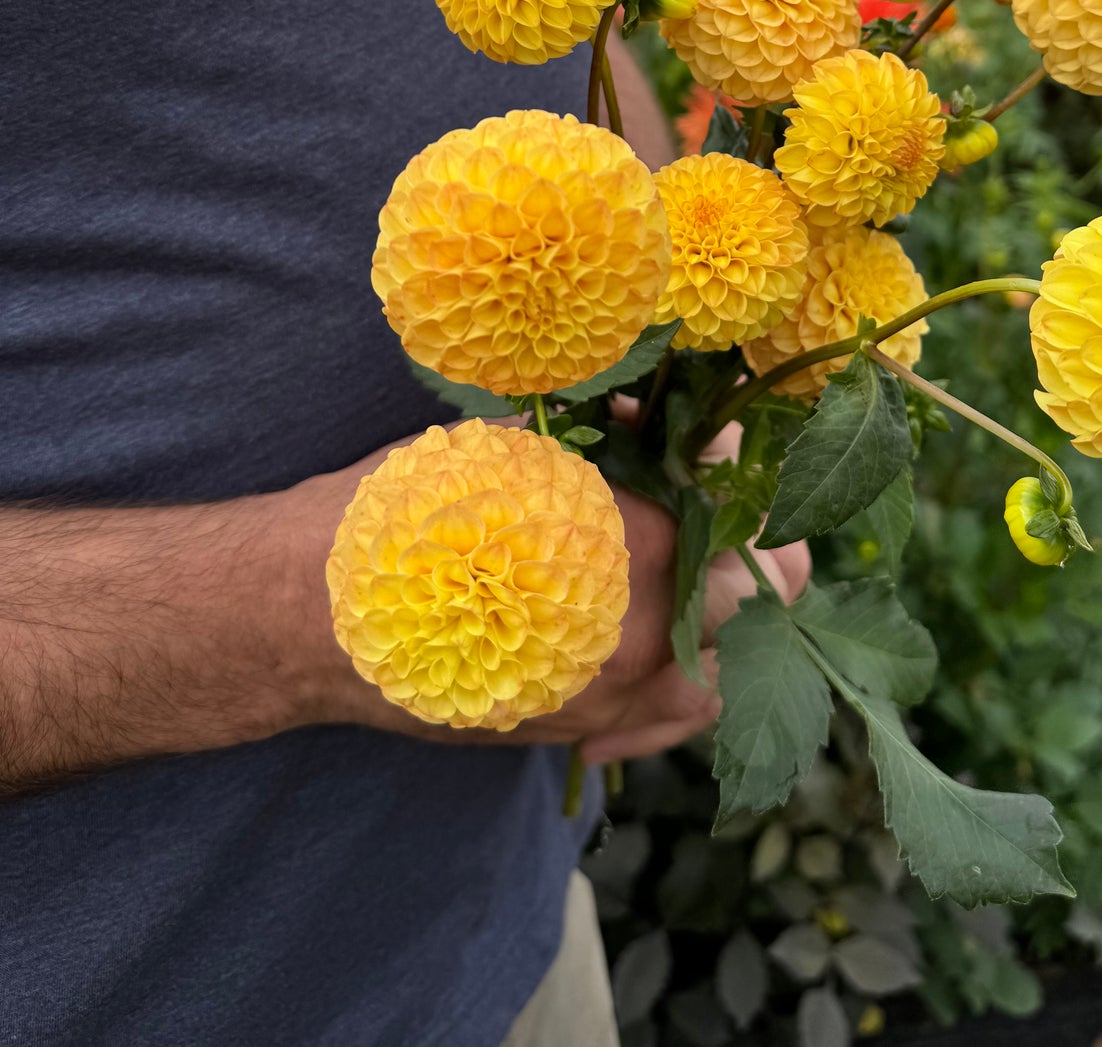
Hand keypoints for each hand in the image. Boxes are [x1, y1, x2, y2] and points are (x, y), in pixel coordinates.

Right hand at [281, 428, 809, 765]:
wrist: (304, 615)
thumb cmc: (397, 514)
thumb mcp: (502, 447)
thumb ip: (594, 434)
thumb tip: (652, 410)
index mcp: (628, 546)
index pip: (741, 518)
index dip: (735, 475)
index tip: (708, 448)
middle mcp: (633, 633)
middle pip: (757, 597)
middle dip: (747, 543)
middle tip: (710, 504)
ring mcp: (604, 695)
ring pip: (725, 671)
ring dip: (724, 620)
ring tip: (689, 573)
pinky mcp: (570, 730)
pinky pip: (667, 722)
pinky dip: (677, 686)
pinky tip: (647, 646)